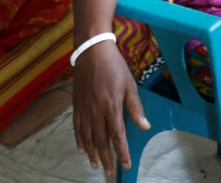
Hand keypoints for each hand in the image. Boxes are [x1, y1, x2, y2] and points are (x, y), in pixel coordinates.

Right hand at [72, 41, 150, 175]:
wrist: (91, 51)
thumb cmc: (114, 65)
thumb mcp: (130, 84)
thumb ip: (136, 108)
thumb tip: (144, 126)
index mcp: (111, 106)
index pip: (117, 136)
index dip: (122, 152)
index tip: (125, 164)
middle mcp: (96, 111)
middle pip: (101, 141)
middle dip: (106, 158)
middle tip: (109, 172)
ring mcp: (84, 108)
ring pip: (87, 137)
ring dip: (92, 153)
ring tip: (95, 165)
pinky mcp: (76, 104)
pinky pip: (76, 127)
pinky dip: (79, 140)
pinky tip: (82, 149)